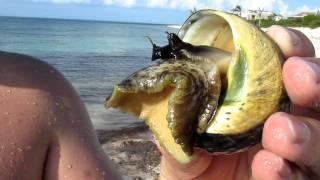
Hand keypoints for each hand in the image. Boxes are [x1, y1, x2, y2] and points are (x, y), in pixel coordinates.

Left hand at [158, 25, 318, 179]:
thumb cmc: (188, 158)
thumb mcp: (180, 136)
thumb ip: (181, 118)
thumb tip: (180, 94)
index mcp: (255, 98)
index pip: (284, 63)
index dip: (288, 47)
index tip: (278, 39)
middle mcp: (281, 120)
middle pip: (315, 95)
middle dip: (313, 81)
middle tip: (298, 77)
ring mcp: (291, 153)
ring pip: (319, 138)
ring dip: (307, 132)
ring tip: (279, 132)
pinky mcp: (291, 179)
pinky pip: (301, 177)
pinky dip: (288, 171)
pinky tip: (269, 165)